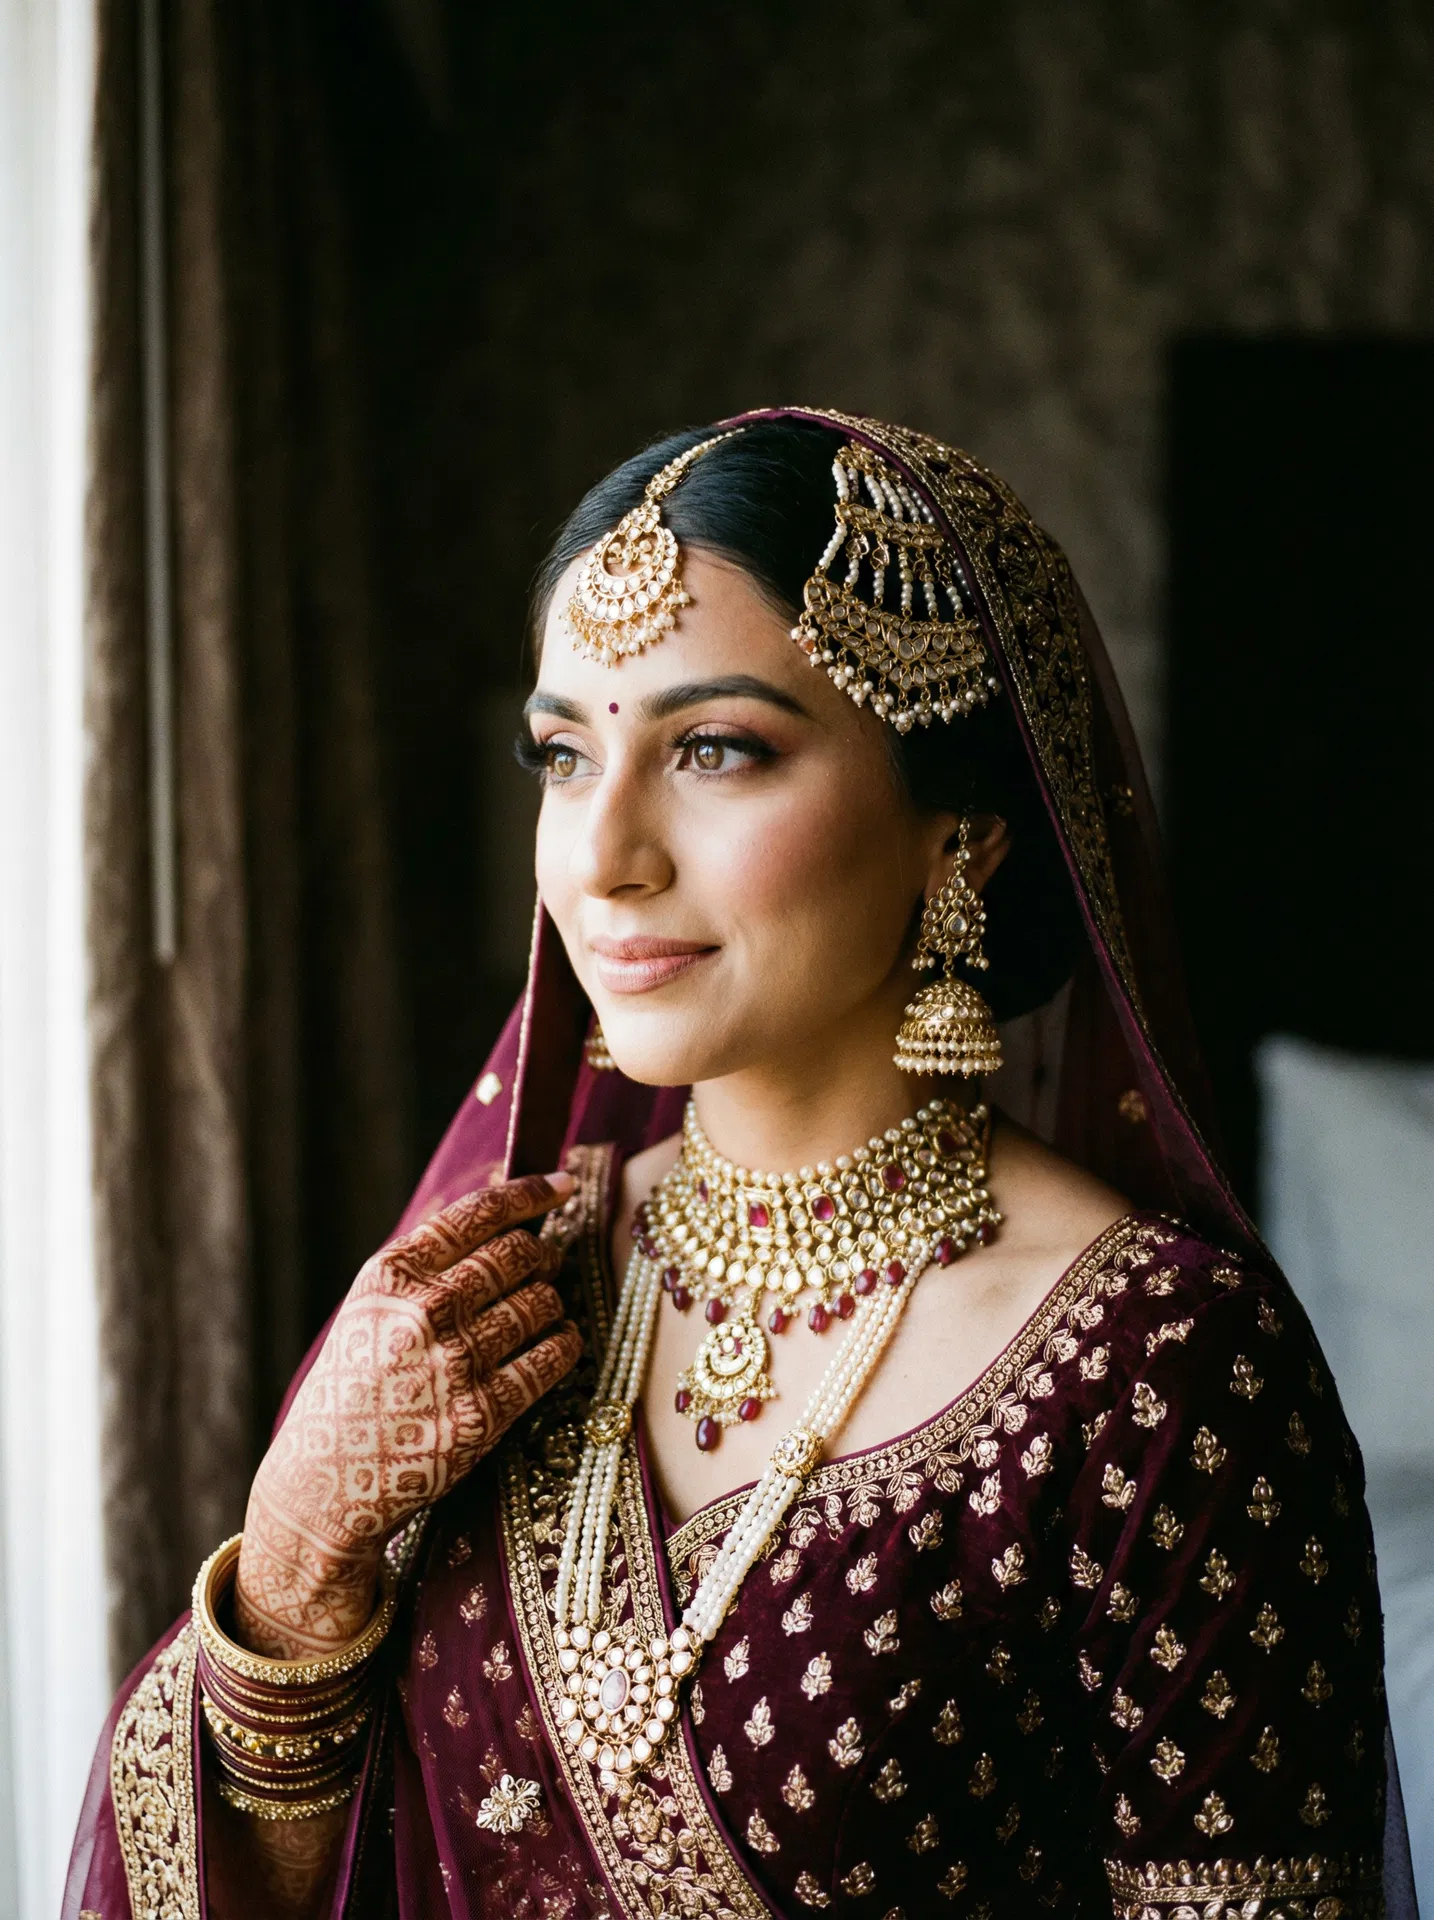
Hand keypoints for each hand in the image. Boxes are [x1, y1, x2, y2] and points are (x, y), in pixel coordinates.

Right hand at [235, 1173, 580, 1655]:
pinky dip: (565, 1344)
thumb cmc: (352, 1388)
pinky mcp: (481, 1415)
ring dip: (552, 1301)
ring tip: (545, 1307)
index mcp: (389, 1277)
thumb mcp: (368, 1310)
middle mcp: (422, 1313)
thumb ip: (424, 1263)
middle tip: (548, 1261)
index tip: (564, 1184)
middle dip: (543, 1253)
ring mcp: (453, 1363)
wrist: (325, 1485)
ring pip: (539, 1303)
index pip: (477, 1215)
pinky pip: (550, 1359)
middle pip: (517, 1255)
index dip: (530, 1192)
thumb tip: (498, 1208)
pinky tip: (562, 1342)